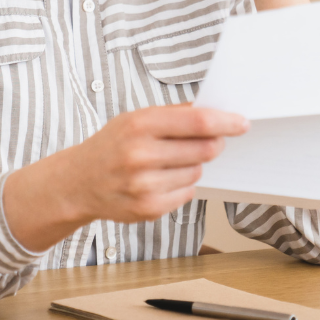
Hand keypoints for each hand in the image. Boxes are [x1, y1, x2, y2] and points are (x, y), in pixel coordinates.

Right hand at [3, 105, 248, 251]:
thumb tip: (214, 111)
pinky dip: (181, 186)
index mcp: (140, 125)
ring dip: (192, 165)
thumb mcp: (135, 118)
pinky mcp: (149, 208)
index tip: (241, 123)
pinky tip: (159, 180)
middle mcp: (141, 155)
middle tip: (204, 141)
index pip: (198, 122)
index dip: (226, 122)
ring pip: (197, 172)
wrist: (78, 182)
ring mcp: (144, 185)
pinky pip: (187, 194)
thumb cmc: (111, 146)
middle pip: (204, 149)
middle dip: (212, 144)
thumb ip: (174, 115)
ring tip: (165, 163)